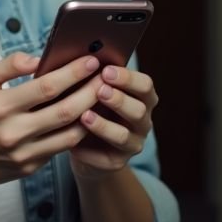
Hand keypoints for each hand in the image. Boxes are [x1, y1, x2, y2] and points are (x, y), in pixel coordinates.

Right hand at [0, 52, 105, 200]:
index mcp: (0, 106)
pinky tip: (86, 116)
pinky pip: (61, 148)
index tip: (91, 61)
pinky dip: (77, 132)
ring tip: (102, 96)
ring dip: (91, 114)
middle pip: (65, 111)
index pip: (47, 86)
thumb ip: (9, 65)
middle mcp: (13, 132)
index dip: (73, 72)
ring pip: (70, 134)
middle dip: (91, 92)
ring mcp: (23, 153)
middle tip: (106, 77)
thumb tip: (38, 57)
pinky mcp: (30, 167)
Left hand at [69, 64, 157, 180]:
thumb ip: (93, 78)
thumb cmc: (90, 107)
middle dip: (119, 99)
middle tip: (99, 90)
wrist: (85, 144)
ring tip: (84, 115)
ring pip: (124, 135)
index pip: (145, 85)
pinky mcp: (117, 162)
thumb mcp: (93, 90)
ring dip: (104, 125)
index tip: (106, 70)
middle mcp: (142, 120)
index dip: (128, 78)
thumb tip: (80, 60)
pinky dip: (90, 150)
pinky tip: (76, 141)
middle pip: (140, 110)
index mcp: (141, 98)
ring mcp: (133, 143)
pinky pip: (108, 157)